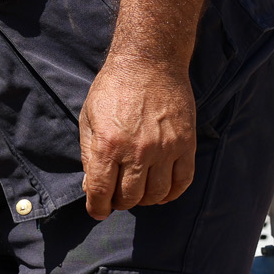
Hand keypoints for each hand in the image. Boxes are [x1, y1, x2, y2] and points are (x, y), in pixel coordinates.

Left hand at [79, 55, 196, 220]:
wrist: (149, 63)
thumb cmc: (113, 89)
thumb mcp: (88, 119)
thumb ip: (89, 154)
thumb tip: (90, 187)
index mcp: (107, 144)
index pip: (100, 191)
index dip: (97, 208)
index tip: (97, 211)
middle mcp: (137, 151)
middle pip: (129, 197)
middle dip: (119, 203)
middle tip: (116, 197)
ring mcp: (164, 149)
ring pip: (156, 194)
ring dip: (144, 200)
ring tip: (138, 192)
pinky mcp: (185, 144)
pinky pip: (182, 181)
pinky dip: (171, 193)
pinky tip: (162, 191)